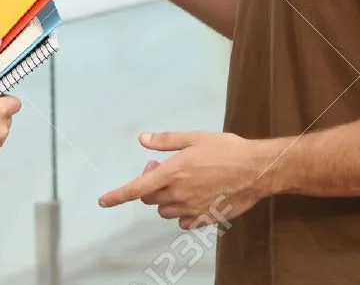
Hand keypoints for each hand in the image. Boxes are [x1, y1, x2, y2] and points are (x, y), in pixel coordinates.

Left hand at [97, 131, 278, 229]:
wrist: (257, 170)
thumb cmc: (227, 149)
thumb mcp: (194, 138)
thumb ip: (166, 141)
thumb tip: (142, 139)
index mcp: (173, 172)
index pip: (137, 190)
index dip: (117, 196)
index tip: (103, 201)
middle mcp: (179, 194)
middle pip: (150, 199)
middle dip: (150, 185)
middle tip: (163, 168)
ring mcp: (192, 209)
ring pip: (165, 211)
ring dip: (166, 199)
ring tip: (182, 181)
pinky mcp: (206, 219)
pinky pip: (184, 222)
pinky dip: (182, 212)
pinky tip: (194, 197)